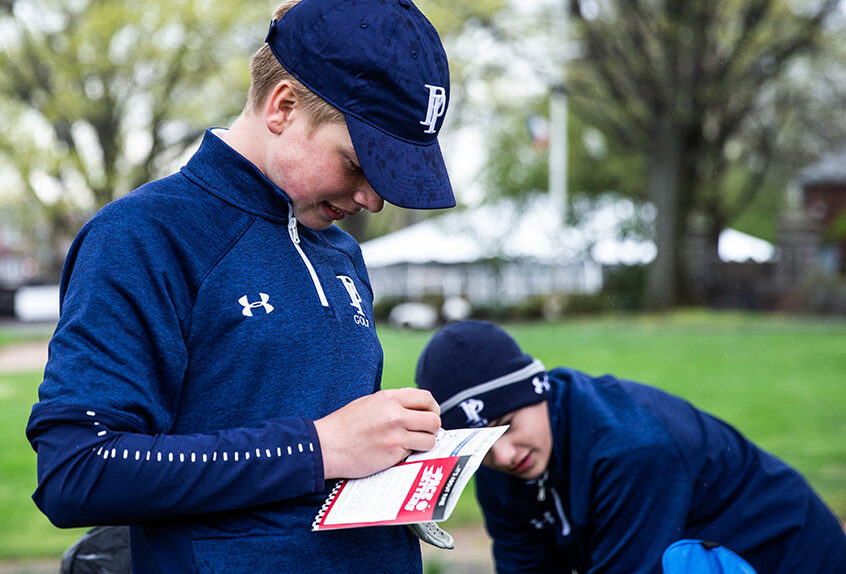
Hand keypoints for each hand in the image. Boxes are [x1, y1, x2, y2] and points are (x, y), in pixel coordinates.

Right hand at [314, 388, 440, 478]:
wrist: (327, 446)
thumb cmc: (345, 425)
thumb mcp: (369, 403)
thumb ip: (393, 402)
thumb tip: (415, 407)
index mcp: (389, 398)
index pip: (426, 398)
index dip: (432, 407)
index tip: (430, 414)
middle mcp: (395, 414)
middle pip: (433, 420)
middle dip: (433, 427)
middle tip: (425, 431)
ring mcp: (395, 435)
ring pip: (429, 439)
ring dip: (425, 442)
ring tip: (413, 443)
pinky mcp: (393, 453)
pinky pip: (414, 453)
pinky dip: (410, 453)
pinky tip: (398, 452)